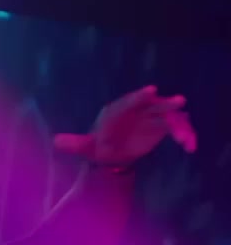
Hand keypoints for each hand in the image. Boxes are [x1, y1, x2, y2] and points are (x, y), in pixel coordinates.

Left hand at [54, 86, 196, 166]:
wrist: (111, 154)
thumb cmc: (97, 146)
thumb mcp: (85, 147)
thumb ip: (74, 143)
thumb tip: (55, 142)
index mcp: (117, 111)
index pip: (130, 101)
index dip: (140, 96)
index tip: (151, 90)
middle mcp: (137, 110)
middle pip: (154, 104)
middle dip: (166, 103)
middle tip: (180, 101)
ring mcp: (151, 117)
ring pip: (169, 117)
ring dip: (179, 125)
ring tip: (185, 140)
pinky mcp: (161, 127)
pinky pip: (176, 128)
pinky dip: (185, 135)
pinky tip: (190, 147)